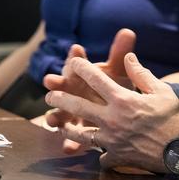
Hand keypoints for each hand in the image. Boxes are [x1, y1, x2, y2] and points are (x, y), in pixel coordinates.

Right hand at [40, 29, 135, 149]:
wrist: (113, 111)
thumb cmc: (110, 87)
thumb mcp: (115, 72)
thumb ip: (119, 53)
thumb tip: (128, 31)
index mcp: (82, 76)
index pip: (78, 64)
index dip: (77, 57)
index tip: (76, 49)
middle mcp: (74, 93)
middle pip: (64, 87)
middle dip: (57, 83)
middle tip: (50, 79)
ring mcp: (73, 113)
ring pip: (60, 114)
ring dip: (55, 115)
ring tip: (51, 118)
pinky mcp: (77, 133)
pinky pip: (72, 140)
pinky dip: (69, 143)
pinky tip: (67, 148)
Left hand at [45, 52, 178, 172]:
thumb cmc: (176, 118)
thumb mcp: (161, 91)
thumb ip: (141, 74)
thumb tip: (129, 57)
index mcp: (123, 99)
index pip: (96, 79)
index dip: (81, 67)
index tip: (72, 61)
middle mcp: (112, 118)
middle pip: (78, 106)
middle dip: (61, 98)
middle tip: (49, 95)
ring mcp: (112, 139)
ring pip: (81, 133)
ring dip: (68, 128)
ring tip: (59, 124)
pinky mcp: (116, 156)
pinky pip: (100, 156)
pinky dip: (98, 154)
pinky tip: (93, 153)